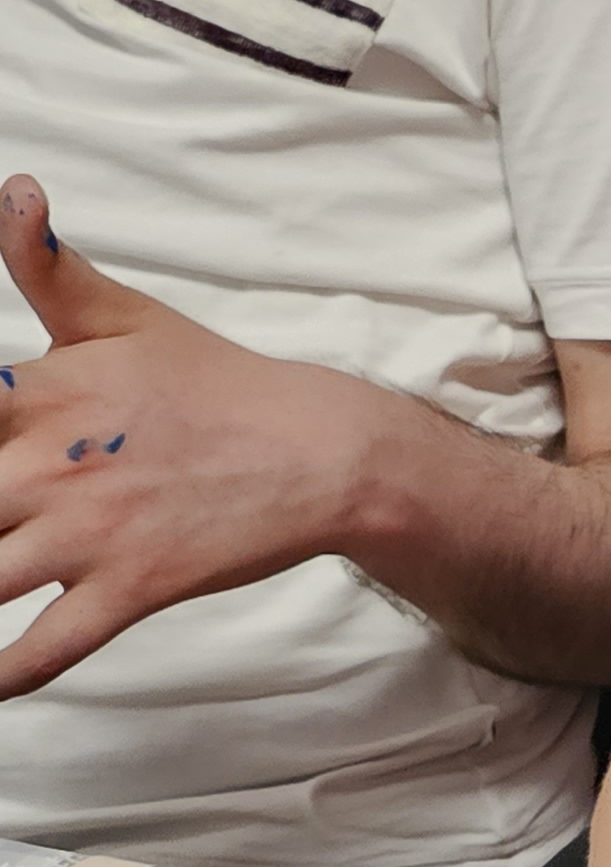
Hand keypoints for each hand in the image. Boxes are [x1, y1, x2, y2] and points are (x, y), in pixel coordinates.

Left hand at [0, 175, 385, 695]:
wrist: (322, 450)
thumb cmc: (218, 385)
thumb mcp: (124, 314)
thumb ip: (47, 264)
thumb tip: (14, 191)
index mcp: (37, 392)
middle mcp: (50, 463)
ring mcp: (89, 532)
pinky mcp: (130, 589)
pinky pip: (47, 648)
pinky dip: (4, 675)